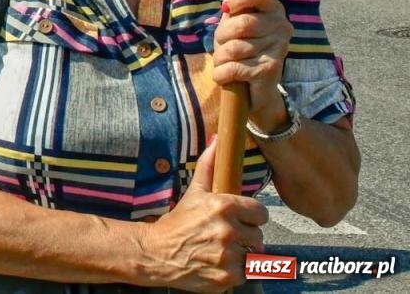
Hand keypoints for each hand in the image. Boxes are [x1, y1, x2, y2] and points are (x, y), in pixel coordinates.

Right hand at [139, 138, 267, 291]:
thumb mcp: (193, 192)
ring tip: (222, 250)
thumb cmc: (178, 222)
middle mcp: (228, 230)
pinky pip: (247, 273)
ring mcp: (229, 255)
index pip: (261, 213)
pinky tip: (219, 264)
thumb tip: (217, 140)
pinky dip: (236, 271)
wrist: (157, 253)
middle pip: (259, 236)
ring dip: (242, 254)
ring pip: (255, 255)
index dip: (250, 217)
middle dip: (245, 236)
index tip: (240, 219)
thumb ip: (208, 166)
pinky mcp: (228, 276)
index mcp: (223, 206)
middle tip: (225, 236)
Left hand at [212, 0, 292, 112]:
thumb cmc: (244, 47)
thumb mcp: (236, 19)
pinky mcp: (270, 71)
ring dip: (220, 57)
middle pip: (240, 23)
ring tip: (228, 61)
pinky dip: (221, 74)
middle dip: (222, 36)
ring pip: (233, 47)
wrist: (257, 90)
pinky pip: (233, 68)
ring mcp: (279, 49)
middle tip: (224, 44)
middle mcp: (282, 26)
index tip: (226, 8)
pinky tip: (228, 76)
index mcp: (273, 9)